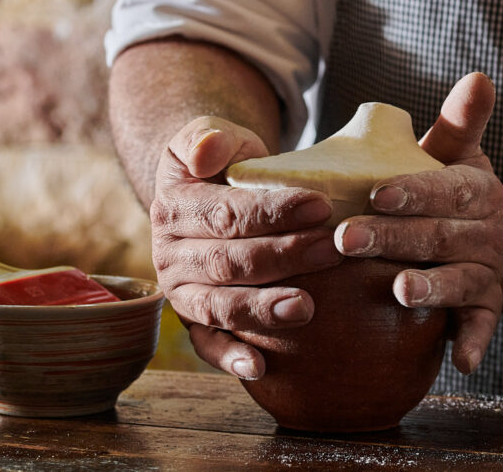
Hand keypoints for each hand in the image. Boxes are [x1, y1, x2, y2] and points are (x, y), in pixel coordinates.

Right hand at [150, 117, 338, 379]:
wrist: (213, 193)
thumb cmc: (225, 163)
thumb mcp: (214, 135)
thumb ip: (208, 135)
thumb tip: (206, 153)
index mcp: (173, 208)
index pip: (225, 214)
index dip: (272, 212)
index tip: (320, 205)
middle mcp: (170, 255)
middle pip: (229, 262)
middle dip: (284, 256)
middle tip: (332, 251)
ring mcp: (181, 293)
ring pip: (219, 306)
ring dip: (262, 309)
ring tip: (306, 307)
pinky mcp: (195, 323)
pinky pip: (207, 346)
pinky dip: (231, 358)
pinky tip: (261, 368)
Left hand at [334, 73, 502, 373]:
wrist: (485, 232)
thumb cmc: (449, 187)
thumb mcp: (455, 152)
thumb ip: (458, 121)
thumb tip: (480, 76)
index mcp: (477, 189)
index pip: (445, 187)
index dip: (413, 191)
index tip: (376, 194)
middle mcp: (487, 230)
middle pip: (440, 235)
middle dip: (395, 238)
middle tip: (347, 240)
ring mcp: (488, 270)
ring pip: (462, 280)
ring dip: (434, 287)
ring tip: (400, 290)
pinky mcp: (488, 306)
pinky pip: (484, 325)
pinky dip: (475, 342)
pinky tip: (460, 361)